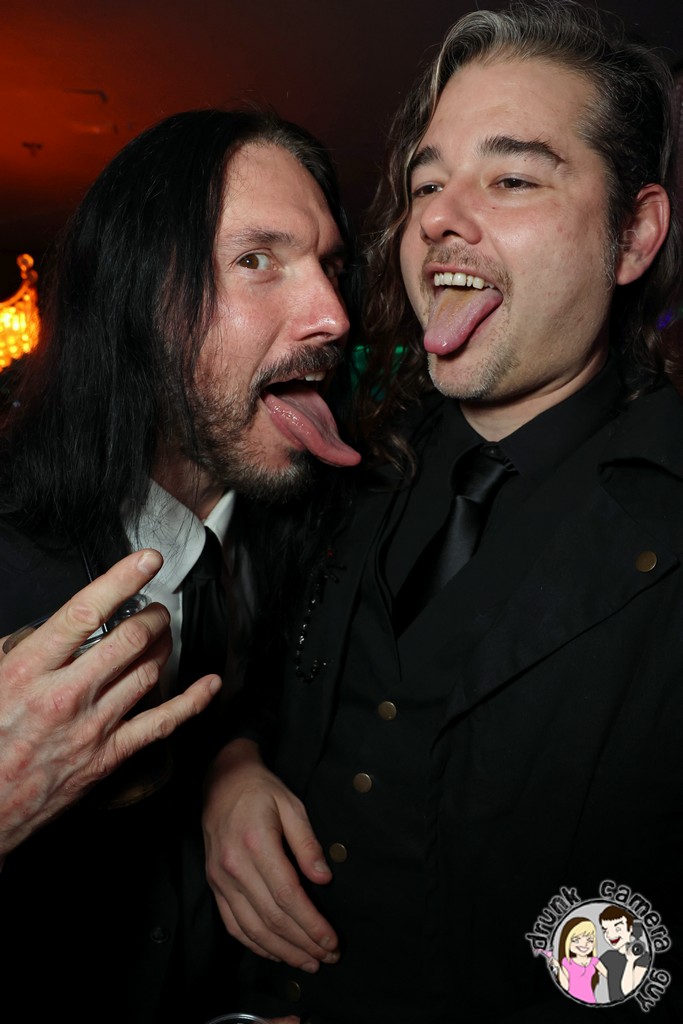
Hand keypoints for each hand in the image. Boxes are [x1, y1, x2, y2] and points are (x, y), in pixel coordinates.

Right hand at [0, 548, 220, 855]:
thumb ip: (22, 649)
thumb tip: (53, 627)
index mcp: (30, 670)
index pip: (85, 612)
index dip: (122, 580)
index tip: (146, 560)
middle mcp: (66, 695)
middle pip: (129, 640)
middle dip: (152, 616)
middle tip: (155, 609)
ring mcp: (92, 727)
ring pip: (148, 672)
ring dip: (163, 646)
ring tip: (163, 635)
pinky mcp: (109, 755)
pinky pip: (162, 722)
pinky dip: (192, 701)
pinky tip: (210, 684)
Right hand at [203, 738, 338, 971]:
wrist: (222, 781)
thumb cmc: (261, 791)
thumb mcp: (291, 804)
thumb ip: (307, 842)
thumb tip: (323, 878)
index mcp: (256, 844)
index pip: (288, 896)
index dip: (311, 924)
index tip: (332, 940)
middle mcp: (234, 866)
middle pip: (272, 918)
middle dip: (303, 944)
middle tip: (328, 958)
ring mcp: (220, 879)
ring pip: (251, 929)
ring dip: (281, 952)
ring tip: (308, 962)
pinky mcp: (214, 885)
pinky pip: (233, 925)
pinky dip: (255, 944)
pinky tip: (275, 953)